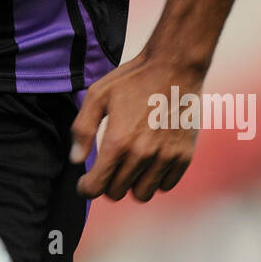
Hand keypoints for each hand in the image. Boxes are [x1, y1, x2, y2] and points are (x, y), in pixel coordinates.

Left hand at [69, 54, 201, 201]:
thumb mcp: (98, 95)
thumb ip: (82, 129)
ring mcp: (166, 157)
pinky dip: (156, 179)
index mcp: (117, 142)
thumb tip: (76, 160)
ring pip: (143, 194)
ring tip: (130, 166)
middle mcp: (142, 155)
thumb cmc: (132, 79)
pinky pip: (166, 185)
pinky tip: (150, 163)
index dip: (86, 188)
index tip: (85, 182)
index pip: (96, 187)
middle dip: (107, 183)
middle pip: (117, 193)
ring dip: (132, 184)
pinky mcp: (184, 156)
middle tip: (108, 168)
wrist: (174, 67)